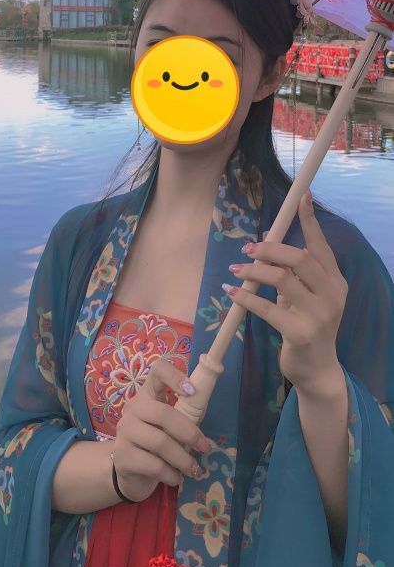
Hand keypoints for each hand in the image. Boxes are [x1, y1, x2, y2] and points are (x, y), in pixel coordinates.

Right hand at [112, 358, 211, 502]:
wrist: (129, 471)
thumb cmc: (156, 443)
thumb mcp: (171, 426)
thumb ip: (187, 414)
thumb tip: (205, 403)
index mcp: (147, 394)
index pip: (157, 371)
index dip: (175, 376)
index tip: (192, 391)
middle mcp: (133, 408)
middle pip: (163, 413)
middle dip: (189, 432)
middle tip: (205, 447)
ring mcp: (125, 432)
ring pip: (160, 442)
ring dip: (183, 458)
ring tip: (195, 469)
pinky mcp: (122, 456)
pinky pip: (153, 465)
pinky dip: (171, 474)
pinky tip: (177, 478)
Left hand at [222, 191, 348, 393]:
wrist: (317, 369)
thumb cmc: (309, 326)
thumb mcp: (308, 297)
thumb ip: (297, 274)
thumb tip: (269, 244)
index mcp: (335, 281)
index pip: (322, 245)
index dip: (310, 220)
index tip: (301, 197)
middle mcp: (332, 294)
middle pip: (300, 258)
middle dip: (270, 248)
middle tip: (248, 249)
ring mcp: (318, 314)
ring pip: (282, 279)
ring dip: (253, 271)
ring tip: (236, 271)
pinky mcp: (300, 333)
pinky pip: (267, 308)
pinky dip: (246, 297)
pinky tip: (232, 292)